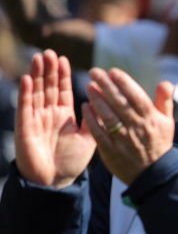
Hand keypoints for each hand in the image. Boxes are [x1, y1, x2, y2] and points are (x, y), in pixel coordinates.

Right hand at [15, 50, 95, 187]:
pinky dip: (26, 92)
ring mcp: (35, 119)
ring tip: (39, 58)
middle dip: (49, 70)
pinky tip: (28, 78)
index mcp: (64, 115)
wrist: (55, 181)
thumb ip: (93, 120)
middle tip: (50, 52)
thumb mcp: (89, 138)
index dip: (62, 75)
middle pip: (48, 87)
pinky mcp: (24, 127)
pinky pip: (25, 107)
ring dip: (37, 75)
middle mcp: (49, 114)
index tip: (63, 58)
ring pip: (36, 92)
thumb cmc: (71, 162)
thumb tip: (97, 101)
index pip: (63, 90)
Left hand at [82, 68, 174, 183]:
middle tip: (95, 72)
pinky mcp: (111, 151)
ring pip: (108, 116)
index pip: (136, 97)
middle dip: (106, 86)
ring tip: (89, 86)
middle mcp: (137, 128)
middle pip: (119, 103)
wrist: (154, 174)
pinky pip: (98, 132)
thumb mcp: (168, 122)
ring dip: (97, 100)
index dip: (124, 83)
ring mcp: (123, 140)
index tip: (113, 72)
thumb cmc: (160, 144)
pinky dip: (91, 119)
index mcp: (151, 119)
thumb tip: (165, 82)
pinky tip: (85, 107)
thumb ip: (165, 101)